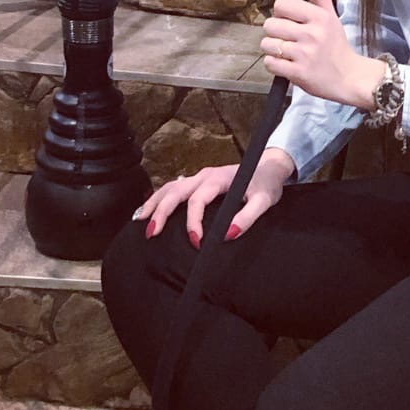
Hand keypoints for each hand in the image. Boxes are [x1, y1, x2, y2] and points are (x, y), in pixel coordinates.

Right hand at [132, 149, 295, 245]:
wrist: (270, 166)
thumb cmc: (266, 183)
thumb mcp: (264, 200)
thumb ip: (248, 217)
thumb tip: (227, 235)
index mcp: (217, 179)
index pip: (197, 200)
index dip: (193, 222)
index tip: (195, 242)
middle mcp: (204, 176)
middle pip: (174, 192)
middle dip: (160, 212)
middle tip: (151, 233)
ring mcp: (199, 177)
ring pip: (169, 188)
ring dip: (153, 203)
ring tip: (140, 220)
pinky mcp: (198, 181)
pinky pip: (173, 188)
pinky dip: (159, 198)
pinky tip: (149, 210)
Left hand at [260, 0, 380, 109]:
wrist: (349, 78)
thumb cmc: (336, 46)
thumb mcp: (331, 14)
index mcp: (319, 17)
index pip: (281, 4)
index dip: (281, 13)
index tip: (290, 21)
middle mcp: (312, 34)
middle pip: (270, 25)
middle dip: (275, 32)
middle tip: (289, 38)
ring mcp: (304, 55)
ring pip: (267, 44)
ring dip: (273, 49)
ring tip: (288, 52)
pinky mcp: (298, 73)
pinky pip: (270, 63)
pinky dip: (275, 65)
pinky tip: (287, 63)